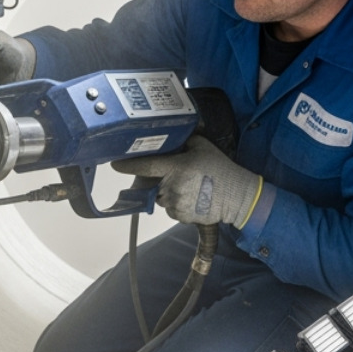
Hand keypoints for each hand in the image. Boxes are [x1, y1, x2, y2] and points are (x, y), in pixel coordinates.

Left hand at [113, 136, 262, 226]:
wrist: (237, 197)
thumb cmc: (221, 170)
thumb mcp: (204, 147)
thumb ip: (186, 141)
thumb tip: (175, 136)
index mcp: (176, 167)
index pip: (145, 166)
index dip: (127, 165)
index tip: (115, 164)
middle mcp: (172, 186)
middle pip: (153, 183)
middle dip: (159, 180)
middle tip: (179, 176)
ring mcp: (175, 203)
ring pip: (161, 197)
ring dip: (169, 192)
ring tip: (189, 187)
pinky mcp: (180, 216)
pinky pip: (170, 209)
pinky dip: (177, 204)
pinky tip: (193, 198)